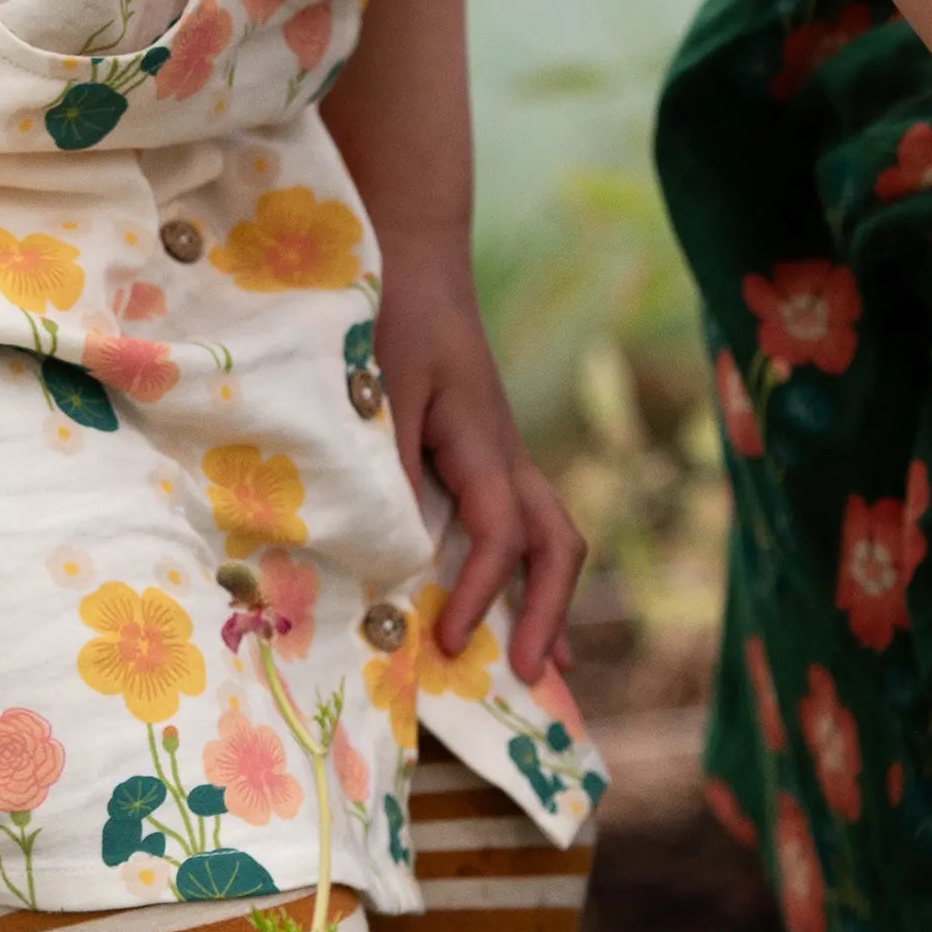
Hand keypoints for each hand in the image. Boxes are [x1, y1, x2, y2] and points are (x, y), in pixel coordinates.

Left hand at [375, 226, 583, 681]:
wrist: (411, 255)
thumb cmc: (389, 313)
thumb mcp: (375, 387)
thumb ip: (382, 463)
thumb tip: (385, 549)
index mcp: (483, 441)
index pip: (503, 533)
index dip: (481, 592)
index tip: (447, 641)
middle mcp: (505, 455)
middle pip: (556, 542)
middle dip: (546, 612)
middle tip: (528, 676)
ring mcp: (499, 458)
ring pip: (547, 537)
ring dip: (547, 602)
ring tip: (542, 666)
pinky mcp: (478, 460)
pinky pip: (515, 528)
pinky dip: (518, 577)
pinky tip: (503, 616)